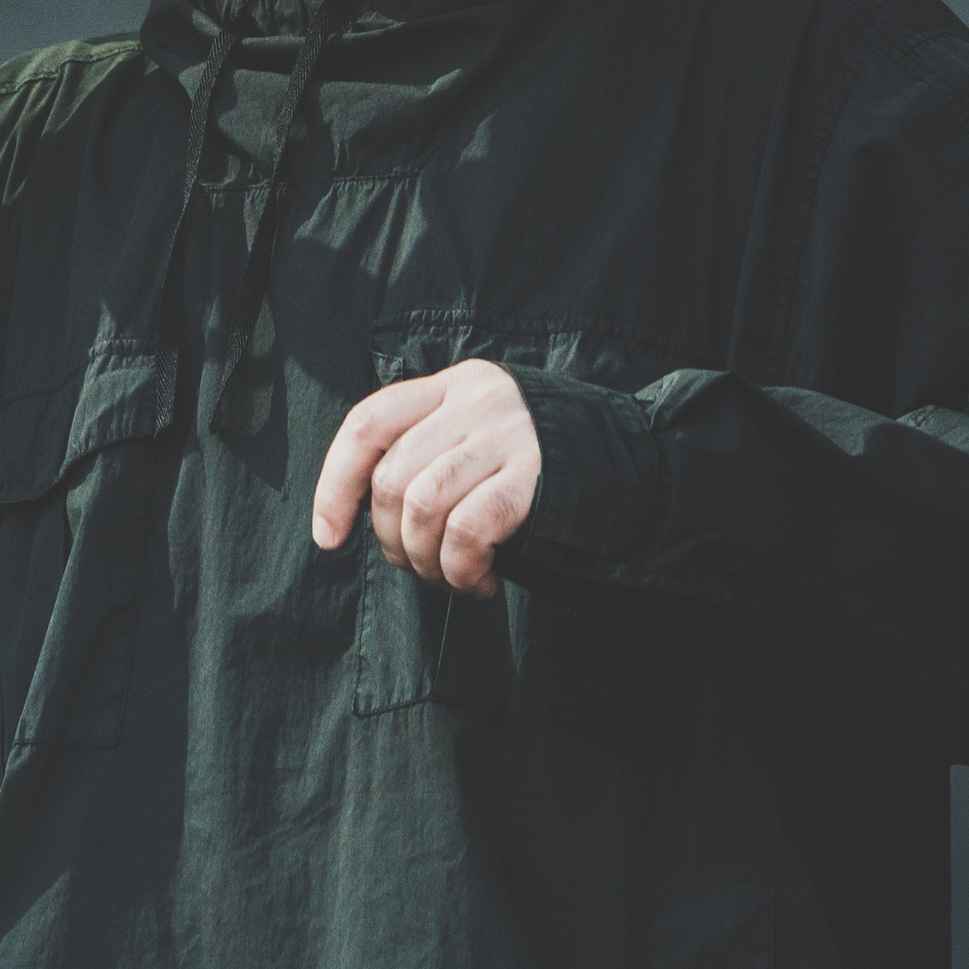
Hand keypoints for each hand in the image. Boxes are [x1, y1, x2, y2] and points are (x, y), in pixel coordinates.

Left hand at [311, 360, 542, 596]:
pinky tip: (480, 582)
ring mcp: (508, 436)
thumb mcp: (480, 439)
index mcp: (455, 385)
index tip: (328, 535)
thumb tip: (358, 517)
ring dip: (424, 560)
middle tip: (418, 567)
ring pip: (422, 505)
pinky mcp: (535, 479)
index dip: (335, 483)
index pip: (368, 422)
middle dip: (390, 539)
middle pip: (391, 474)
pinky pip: (467, 531)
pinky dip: (460, 569)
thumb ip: (429, 454)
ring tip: (450, 577)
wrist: (640, 473)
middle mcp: (478, 402)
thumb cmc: (543, 471)